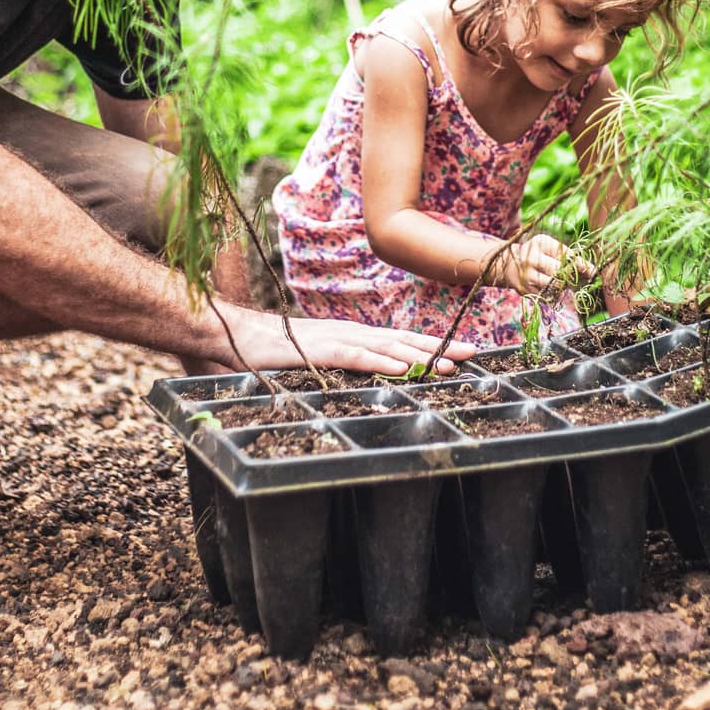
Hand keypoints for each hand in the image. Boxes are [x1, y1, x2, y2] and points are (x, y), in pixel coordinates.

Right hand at [222, 307, 475, 376]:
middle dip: (438, 346)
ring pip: (387, 347)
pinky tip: (403, 368)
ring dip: (420, 355)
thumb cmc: (274, 351)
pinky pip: (357, 357)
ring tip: (448, 363)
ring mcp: (337, 340)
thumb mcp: (317, 359)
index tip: (459, 350)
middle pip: (402, 339)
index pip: (398, 339)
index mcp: (352, 335)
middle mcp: (351, 332)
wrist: (237, 333)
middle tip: (472, 352)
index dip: (430, 344)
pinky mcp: (320, 351)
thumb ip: (341, 365)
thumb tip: (365, 377)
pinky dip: (382, 362)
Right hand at [491, 234, 592, 295]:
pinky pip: (546, 295)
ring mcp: (526, 274)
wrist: (509, 264)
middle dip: (570, 276)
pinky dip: (552, 293)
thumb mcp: (550, 249)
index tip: (592, 272)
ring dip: (561, 286)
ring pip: (553, 285)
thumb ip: (569, 257)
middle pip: (559, 271)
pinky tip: (549, 288)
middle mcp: (531, 257)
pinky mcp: (524, 289)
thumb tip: (593, 271)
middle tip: (573, 278)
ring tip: (560, 282)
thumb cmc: (538, 255)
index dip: (581, 264)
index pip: (566, 254)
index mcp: (541, 242)